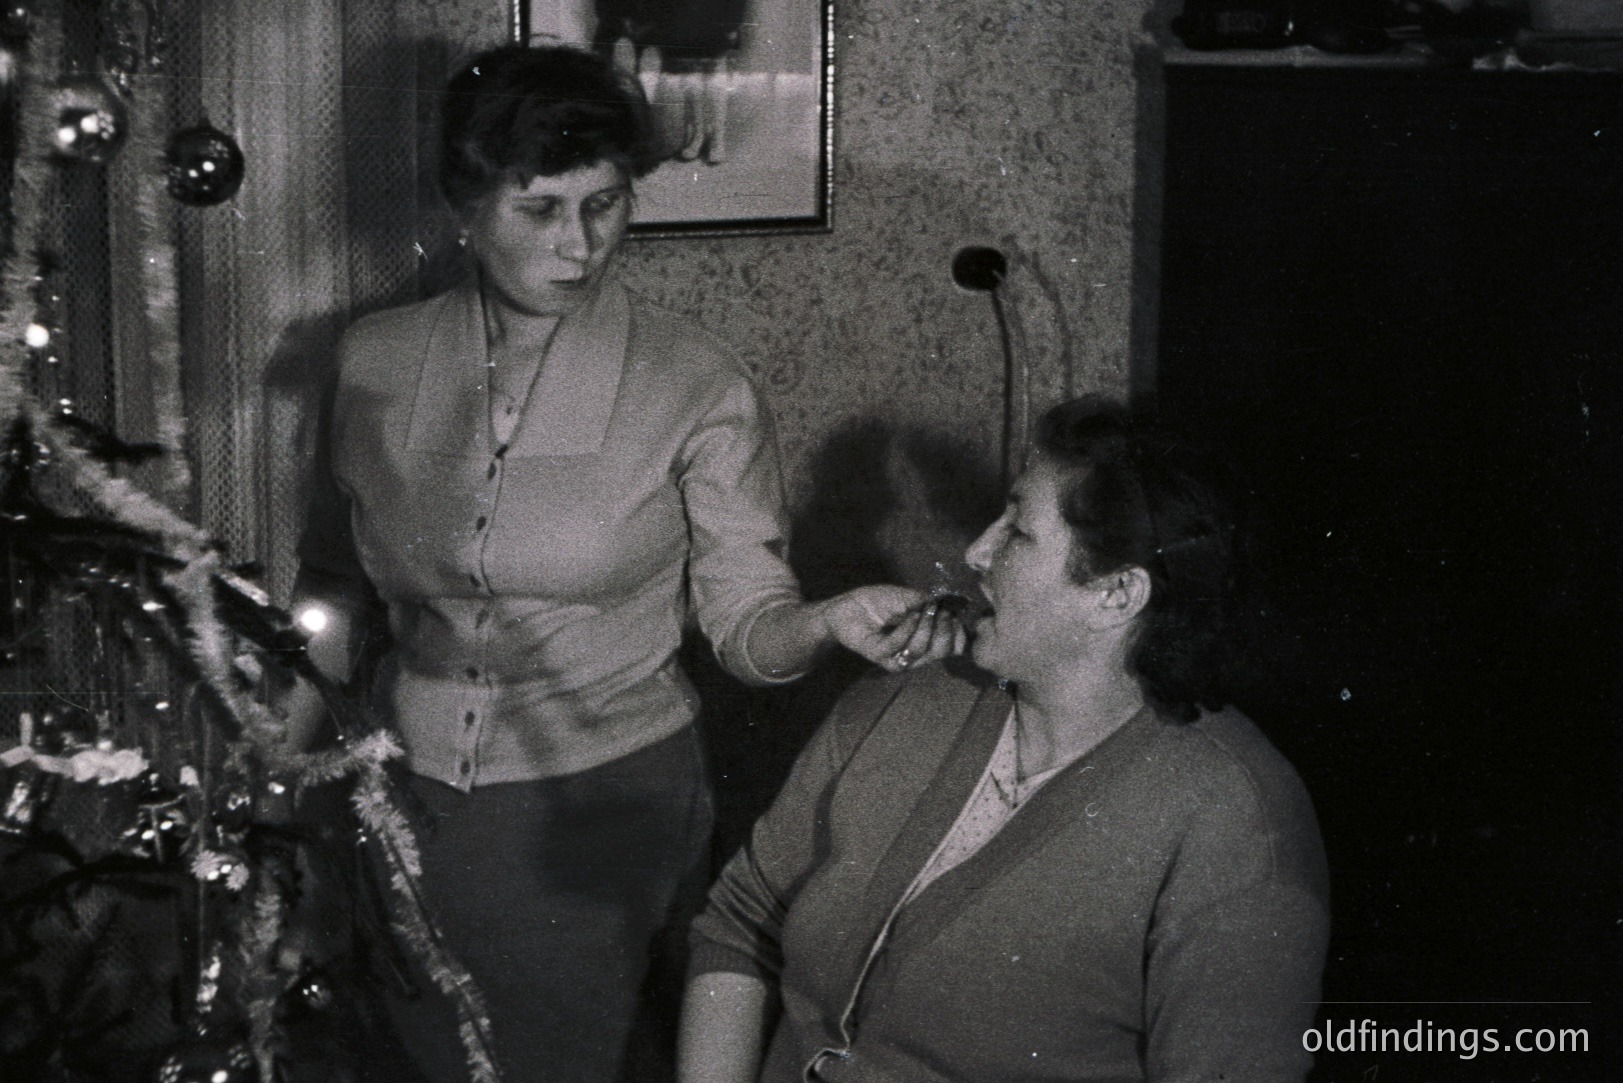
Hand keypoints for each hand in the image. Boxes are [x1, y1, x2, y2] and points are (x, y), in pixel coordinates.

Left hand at [818, 585, 966, 673]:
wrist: (847, 606)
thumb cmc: (877, 602)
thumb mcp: (909, 597)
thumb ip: (929, 603)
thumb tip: (953, 604)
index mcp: (925, 642)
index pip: (951, 649)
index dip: (959, 635)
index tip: (955, 616)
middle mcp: (913, 654)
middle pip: (940, 652)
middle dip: (944, 630)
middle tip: (940, 612)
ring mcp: (896, 657)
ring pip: (920, 651)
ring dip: (926, 628)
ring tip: (922, 611)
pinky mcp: (878, 655)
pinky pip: (898, 646)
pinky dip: (906, 629)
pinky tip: (909, 615)